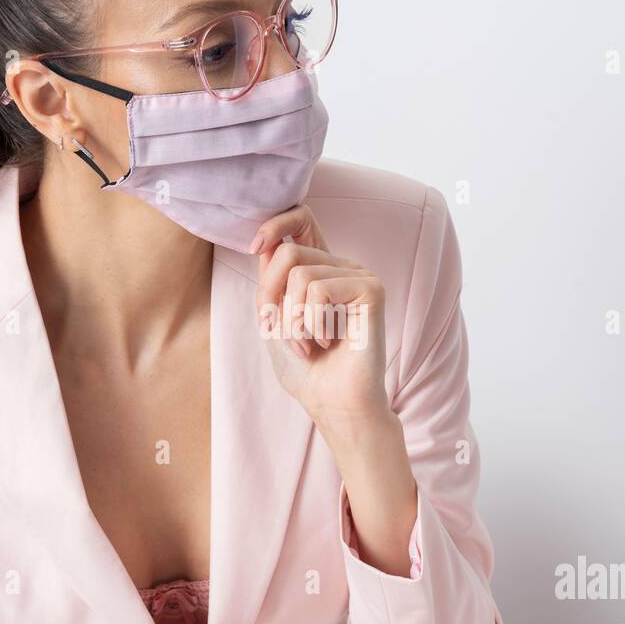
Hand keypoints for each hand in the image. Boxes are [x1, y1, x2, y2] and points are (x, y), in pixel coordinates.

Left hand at [251, 205, 389, 426]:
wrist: (332, 403)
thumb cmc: (306, 370)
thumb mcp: (274, 319)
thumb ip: (271, 281)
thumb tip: (266, 241)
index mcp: (320, 270)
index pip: (301, 219)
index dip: (274, 224)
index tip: (253, 247)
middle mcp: (341, 267)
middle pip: (288, 251)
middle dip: (273, 298)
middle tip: (286, 334)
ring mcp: (358, 275)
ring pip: (300, 273)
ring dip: (292, 320)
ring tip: (307, 345)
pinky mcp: (371, 288)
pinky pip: (320, 288)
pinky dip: (312, 322)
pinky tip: (327, 342)